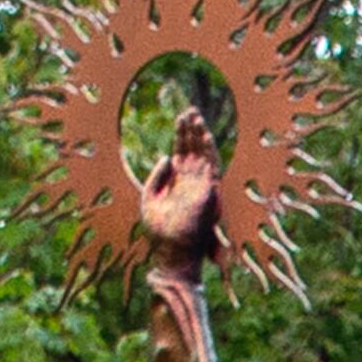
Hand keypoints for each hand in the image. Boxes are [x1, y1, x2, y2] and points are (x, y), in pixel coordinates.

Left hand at [139, 106, 224, 279]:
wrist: (171, 252)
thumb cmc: (159, 231)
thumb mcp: (149, 198)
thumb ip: (156, 177)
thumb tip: (166, 156)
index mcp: (178, 182)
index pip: (182, 152)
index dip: (181, 135)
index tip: (180, 117)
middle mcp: (191, 182)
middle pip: (194, 149)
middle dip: (192, 130)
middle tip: (190, 109)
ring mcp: (201, 186)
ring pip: (205, 155)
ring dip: (202, 136)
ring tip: (196, 116)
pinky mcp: (208, 193)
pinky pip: (212, 168)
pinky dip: (210, 151)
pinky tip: (205, 135)